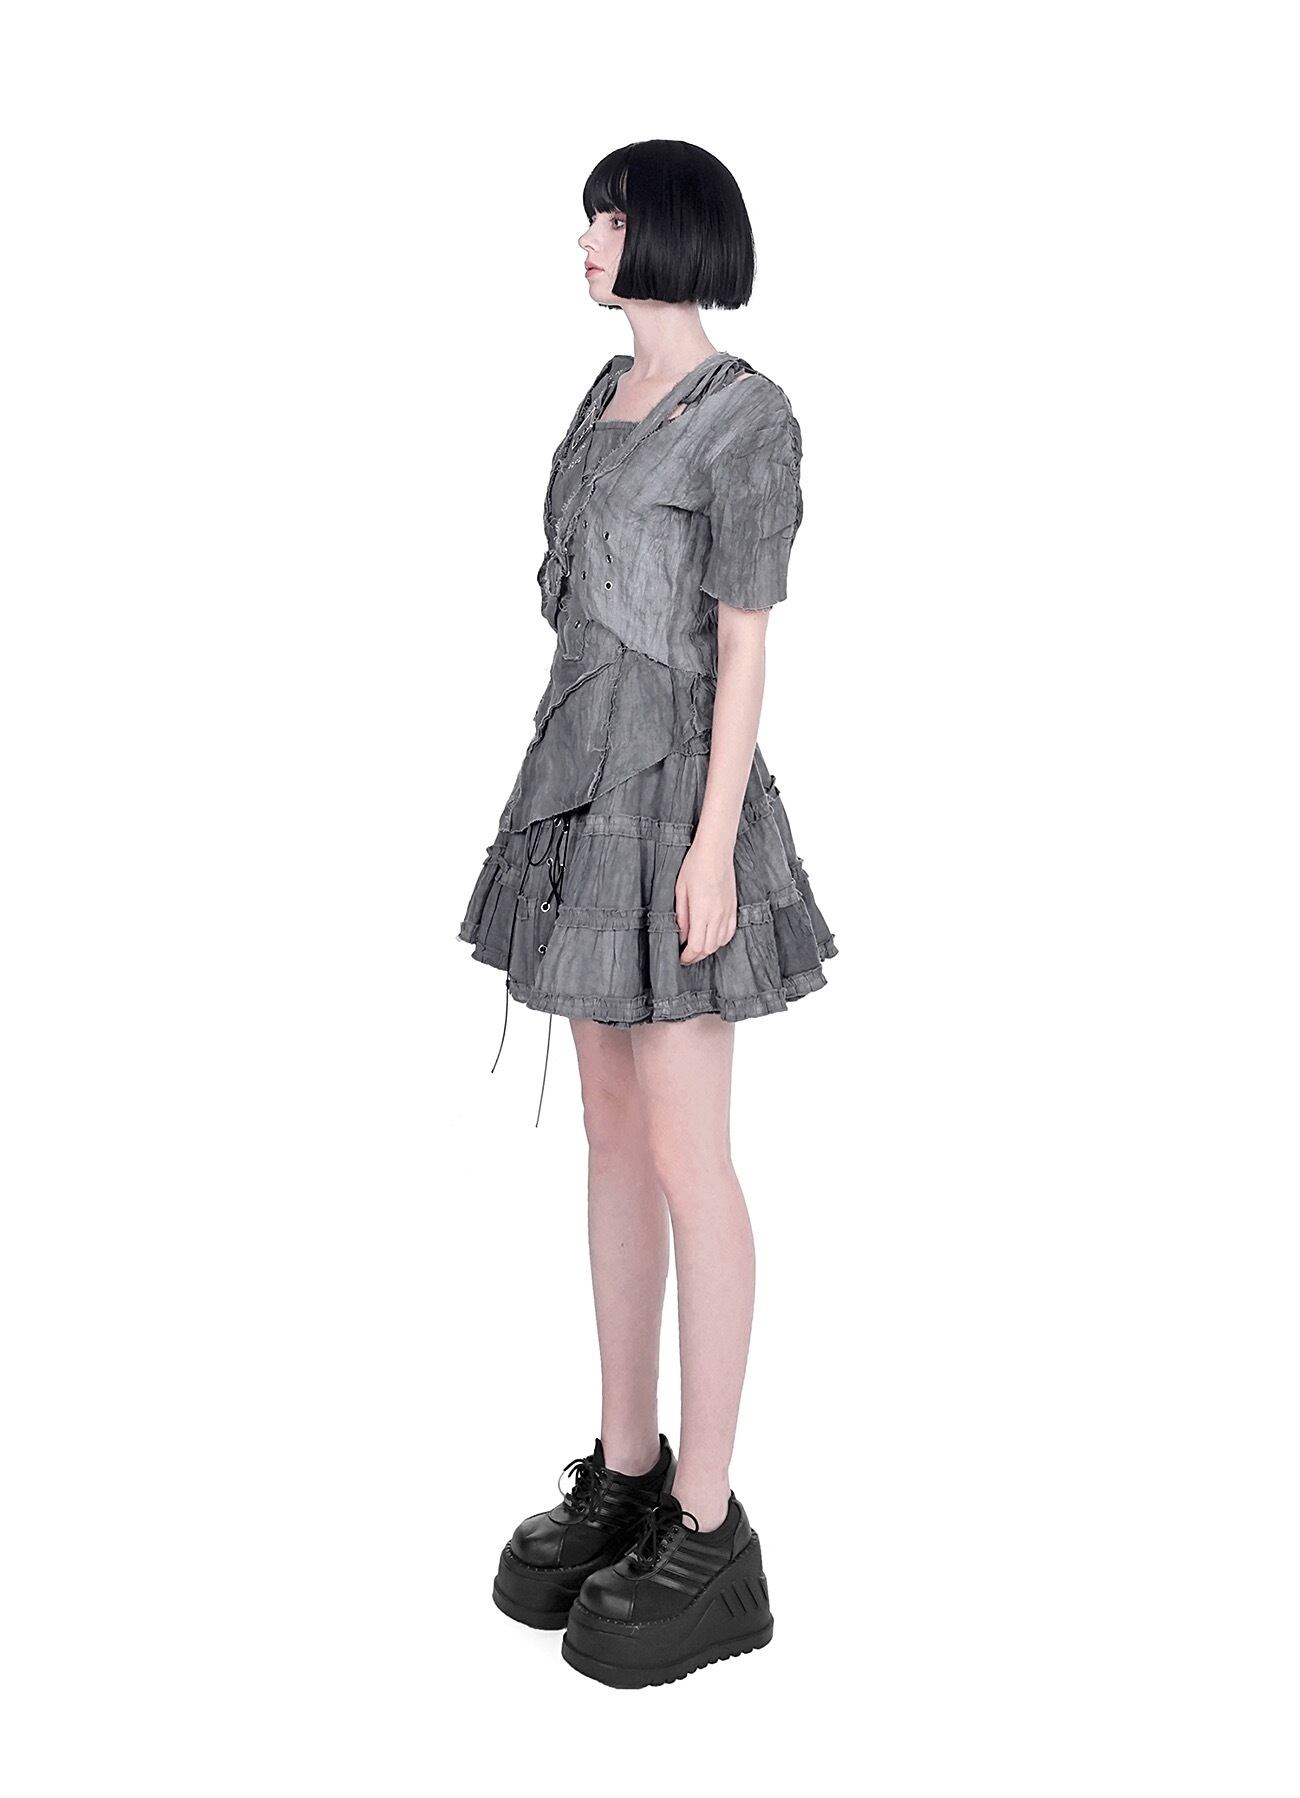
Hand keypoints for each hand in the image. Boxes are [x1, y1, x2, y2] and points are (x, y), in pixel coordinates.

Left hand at [676, 839, 737, 964]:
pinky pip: (730, 932)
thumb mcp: (680, 890)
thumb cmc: (694, 866)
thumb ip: (681, 916)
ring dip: (708, 949)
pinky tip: (712, 938)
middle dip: (696, 956)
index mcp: (702, 912)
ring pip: (720, 942)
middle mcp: (717, 915)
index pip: (696, 946)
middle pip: (709, 948)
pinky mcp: (733, 907)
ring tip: (697, 948)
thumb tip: (681, 935)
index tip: (680, 958)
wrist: (716, 850)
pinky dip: (720, 940)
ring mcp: (727, 912)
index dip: (687, 956)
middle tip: (686, 956)